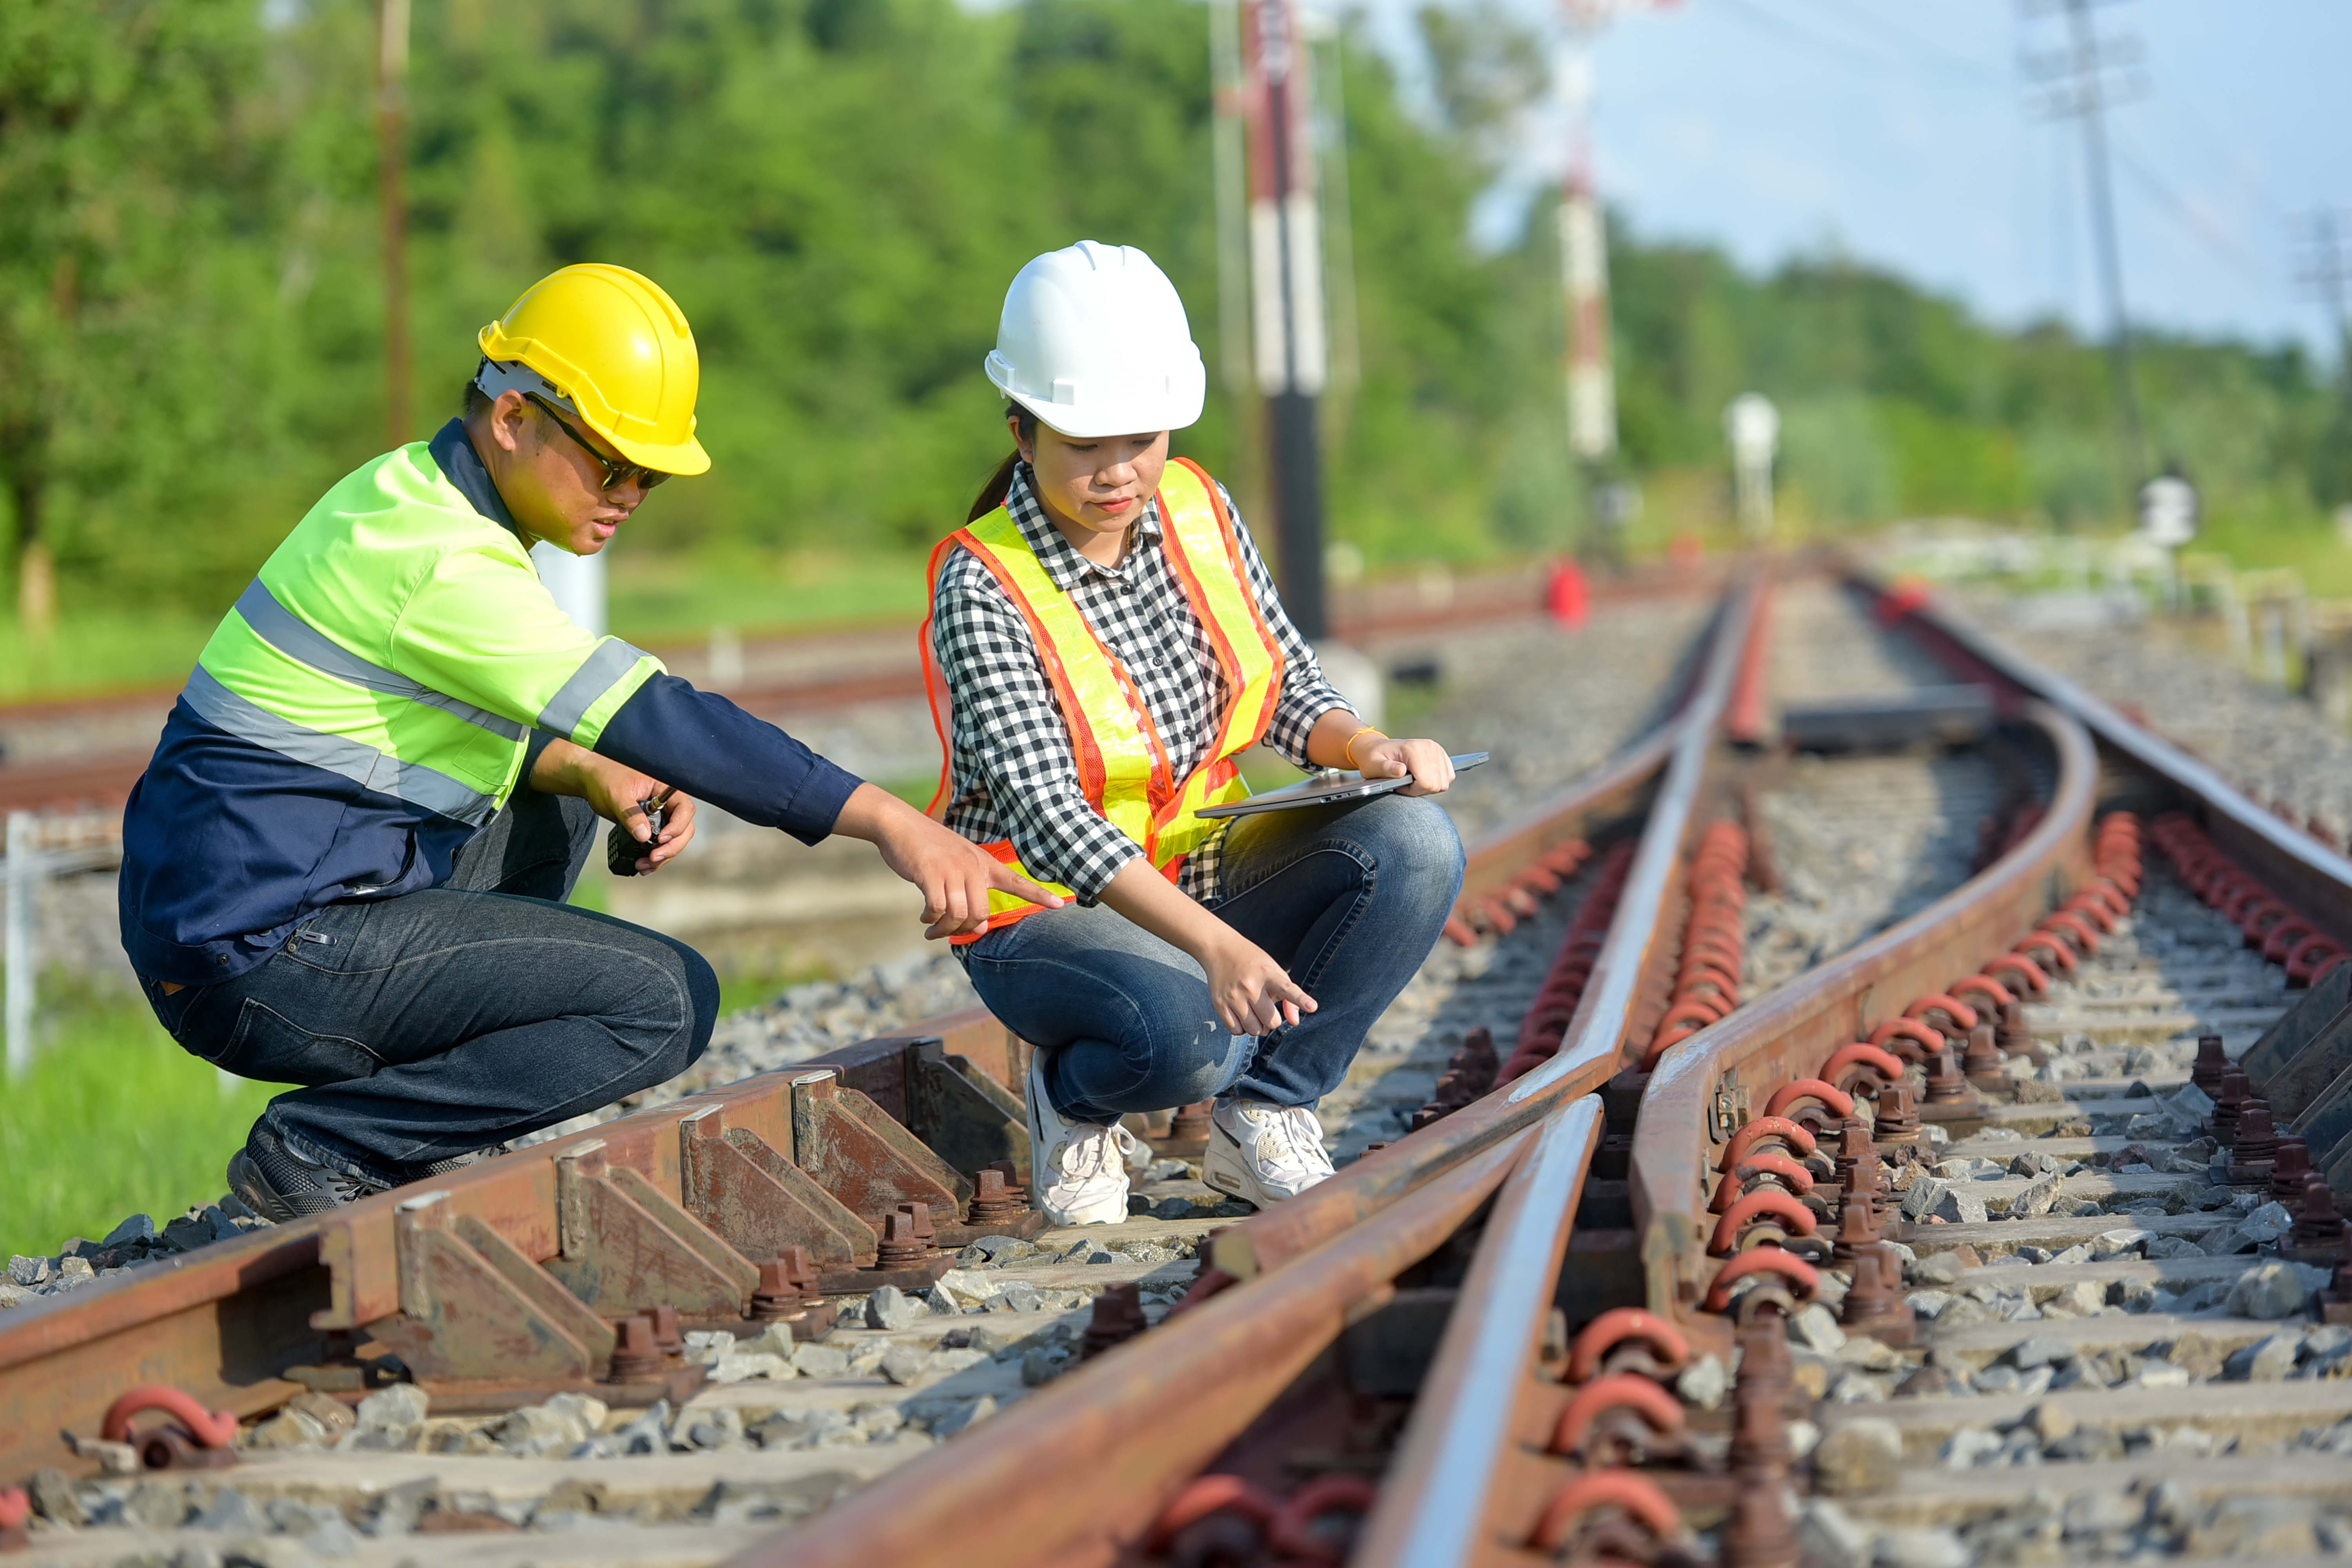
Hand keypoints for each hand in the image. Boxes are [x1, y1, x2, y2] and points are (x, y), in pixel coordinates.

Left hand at [530, 739, 696, 872]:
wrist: (590, 781)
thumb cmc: (605, 778)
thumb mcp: (617, 795)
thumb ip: (631, 814)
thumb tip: (645, 836)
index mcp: (664, 790)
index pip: (684, 809)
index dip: (678, 826)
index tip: (661, 839)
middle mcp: (666, 804)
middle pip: (683, 829)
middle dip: (671, 847)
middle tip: (653, 858)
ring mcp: (659, 817)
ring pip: (673, 841)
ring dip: (662, 857)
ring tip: (643, 866)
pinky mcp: (649, 828)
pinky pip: (658, 845)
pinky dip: (652, 857)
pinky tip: (642, 865)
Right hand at [832, 782, 1066, 938]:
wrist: (900, 824)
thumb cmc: (929, 848)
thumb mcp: (956, 865)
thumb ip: (970, 893)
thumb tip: (978, 929)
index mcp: (983, 863)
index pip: (1017, 881)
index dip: (1038, 895)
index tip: (1060, 906)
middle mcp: (972, 866)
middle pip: (981, 913)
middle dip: (964, 929)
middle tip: (947, 931)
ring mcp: (952, 869)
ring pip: (959, 914)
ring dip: (944, 929)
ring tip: (932, 929)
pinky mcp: (930, 873)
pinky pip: (937, 908)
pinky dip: (930, 919)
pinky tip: (924, 918)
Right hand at [1203, 930, 1319, 1035]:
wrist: (1219, 949)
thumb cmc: (1253, 963)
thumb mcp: (1274, 971)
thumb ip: (1289, 996)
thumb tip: (1295, 1022)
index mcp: (1267, 974)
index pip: (1287, 989)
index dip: (1300, 999)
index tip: (1312, 1007)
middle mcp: (1250, 986)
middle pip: (1271, 1021)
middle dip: (1272, 1021)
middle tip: (1267, 1010)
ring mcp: (1233, 996)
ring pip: (1254, 1030)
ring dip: (1258, 1027)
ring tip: (1255, 1013)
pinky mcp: (1219, 1004)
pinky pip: (1236, 1031)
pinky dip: (1242, 1029)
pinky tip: (1241, 1016)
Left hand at [1358, 737, 1455, 795]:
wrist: (1377, 748)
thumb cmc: (1374, 759)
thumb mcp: (1373, 766)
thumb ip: (1387, 769)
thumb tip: (1401, 770)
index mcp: (1413, 749)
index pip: (1427, 782)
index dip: (1413, 791)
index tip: (1400, 786)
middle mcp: (1429, 747)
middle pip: (1437, 784)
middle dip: (1420, 789)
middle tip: (1404, 783)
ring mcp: (1438, 749)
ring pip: (1444, 783)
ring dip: (1428, 786)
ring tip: (1412, 779)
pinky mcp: (1442, 754)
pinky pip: (1448, 777)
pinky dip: (1436, 781)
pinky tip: (1421, 776)